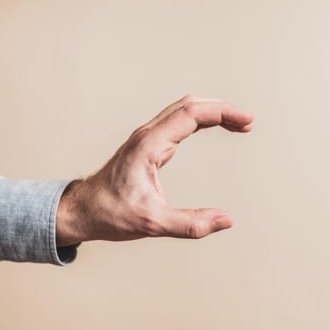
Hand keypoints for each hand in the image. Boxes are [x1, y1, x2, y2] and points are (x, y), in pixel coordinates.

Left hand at [56, 95, 253, 246]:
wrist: (82, 210)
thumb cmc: (110, 214)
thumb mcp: (152, 223)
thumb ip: (190, 224)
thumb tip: (226, 220)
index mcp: (149, 145)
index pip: (192, 114)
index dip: (222, 113)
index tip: (246, 120)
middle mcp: (148, 135)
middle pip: (190, 104)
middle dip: (222, 109)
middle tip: (247, 122)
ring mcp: (147, 137)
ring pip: (184, 110)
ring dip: (212, 112)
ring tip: (238, 123)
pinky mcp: (149, 145)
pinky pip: (179, 121)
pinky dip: (201, 120)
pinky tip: (213, 127)